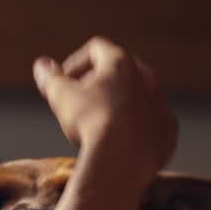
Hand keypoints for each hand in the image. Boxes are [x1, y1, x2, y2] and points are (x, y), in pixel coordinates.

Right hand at [33, 37, 177, 186]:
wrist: (122, 159)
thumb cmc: (90, 122)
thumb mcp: (60, 96)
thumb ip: (50, 78)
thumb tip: (41, 65)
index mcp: (120, 62)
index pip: (96, 50)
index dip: (76, 63)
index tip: (64, 82)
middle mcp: (146, 77)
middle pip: (120, 72)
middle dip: (99, 84)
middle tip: (80, 103)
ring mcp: (161, 104)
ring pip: (138, 98)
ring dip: (119, 106)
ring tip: (99, 125)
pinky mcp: (168, 130)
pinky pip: (152, 124)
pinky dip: (137, 129)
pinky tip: (121, 143)